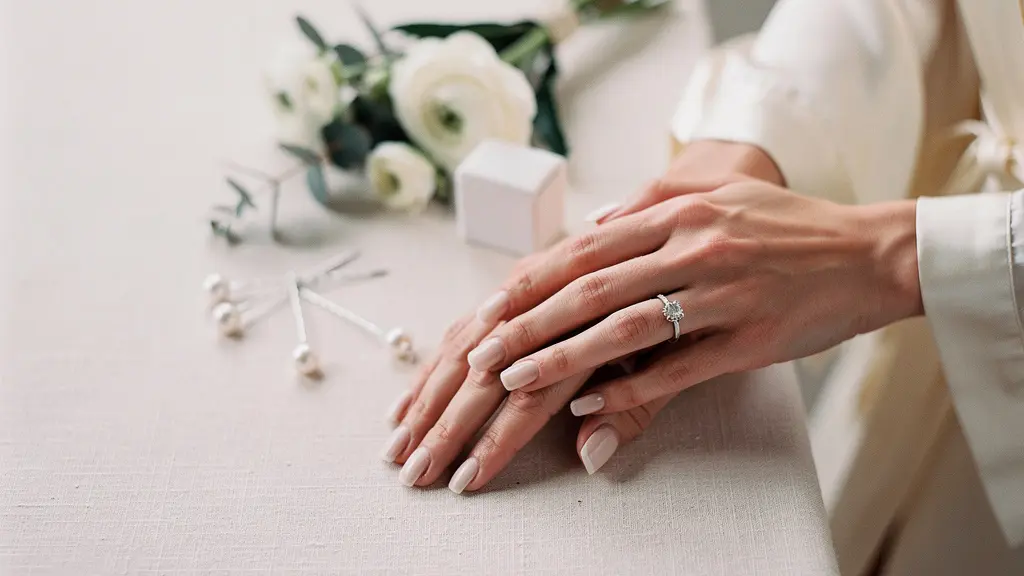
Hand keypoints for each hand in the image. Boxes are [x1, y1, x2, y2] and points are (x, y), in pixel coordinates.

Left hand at [382, 141, 787, 488]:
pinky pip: (678, 367)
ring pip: (625, 328)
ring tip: (515, 380)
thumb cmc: (786, 226)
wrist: (868, 254)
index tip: (488, 308)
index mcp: (678, 212)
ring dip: (563, 356)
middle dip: (527, 323)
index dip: (531, 280)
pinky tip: (588, 403)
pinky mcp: (748, 339)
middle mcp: (693, 247)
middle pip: (591, 289)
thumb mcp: (718, 195)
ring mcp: (721, 294)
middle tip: (481, 353)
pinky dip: (630, 386)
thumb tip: (592, 228)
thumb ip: (651, 205)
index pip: (584, 250)